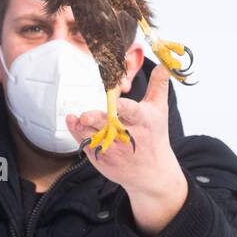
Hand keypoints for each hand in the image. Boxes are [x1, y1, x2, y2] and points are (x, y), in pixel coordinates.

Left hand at [66, 64, 189, 234]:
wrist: (152, 172)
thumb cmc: (155, 135)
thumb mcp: (160, 110)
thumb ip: (158, 85)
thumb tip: (164, 64)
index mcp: (142, 120)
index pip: (133, 112)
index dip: (124, 108)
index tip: (116, 103)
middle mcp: (127, 135)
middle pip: (109, 125)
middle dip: (97, 120)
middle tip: (85, 116)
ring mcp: (113, 148)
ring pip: (93, 134)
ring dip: (82, 126)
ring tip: (77, 118)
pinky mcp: (101, 157)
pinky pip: (85, 143)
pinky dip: (76, 132)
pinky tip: (73, 121)